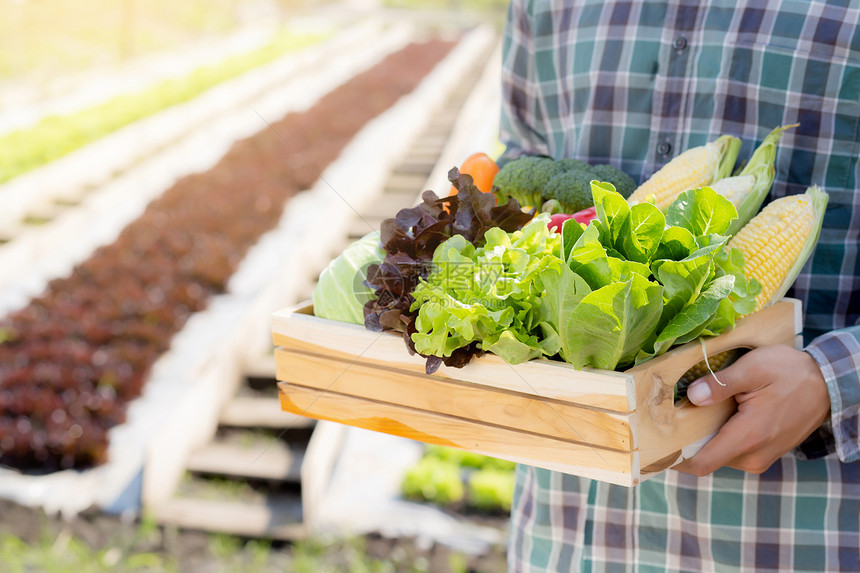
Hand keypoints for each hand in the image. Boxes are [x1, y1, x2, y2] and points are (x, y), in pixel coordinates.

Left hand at [674, 344, 830, 475]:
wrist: (827, 384)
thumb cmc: (790, 372)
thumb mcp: (755, 368)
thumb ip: (721, 384)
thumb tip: (692, 396)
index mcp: (748, 437)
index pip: (700, 463)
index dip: (672, 458)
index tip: (652, 444)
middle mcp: (752, 456)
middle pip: (704, 458)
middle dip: (683, 442)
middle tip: (663, 418)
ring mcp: (759, 457)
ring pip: (716, 454)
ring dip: (701, 437)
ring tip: (687, 411)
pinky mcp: (763, 453)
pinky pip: (730, 450)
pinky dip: (717, 436)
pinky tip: (711, 415)